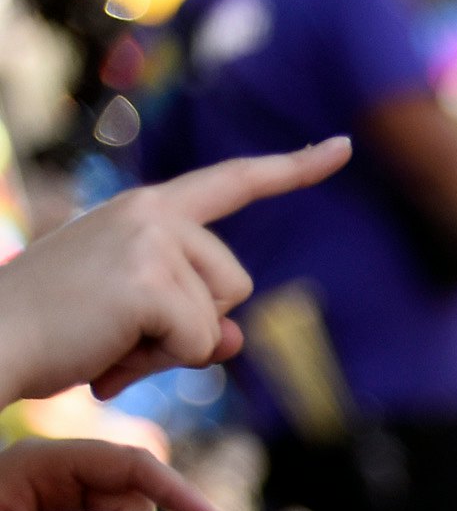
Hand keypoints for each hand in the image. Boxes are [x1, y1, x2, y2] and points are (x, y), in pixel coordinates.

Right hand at [0, 138, 352, 403]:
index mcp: (148, 210)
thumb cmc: (60, 330)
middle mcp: (153, 214)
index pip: (233, 183)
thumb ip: (193, 320)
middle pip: (236, 285)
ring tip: (110, 336)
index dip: (293, 169)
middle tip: (120, 328)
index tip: (343, 149)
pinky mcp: (149, 280)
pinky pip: (196, 344)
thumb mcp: (138, 320)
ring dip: (173, 345)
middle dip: (192, 323)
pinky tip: (107, 348)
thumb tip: (233, 337)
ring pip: (217, 318)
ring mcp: (151, 241)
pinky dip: (159, 361)